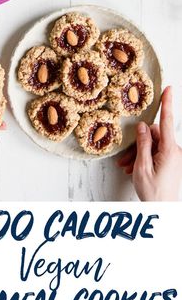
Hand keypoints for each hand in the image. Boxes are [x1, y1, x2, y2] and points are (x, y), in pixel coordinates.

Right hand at [118, 86, 181, 201]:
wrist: (162, 211)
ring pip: (154, 147)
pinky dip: (145, 159)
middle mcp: (175, 152)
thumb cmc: (153, 193)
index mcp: (170, 150)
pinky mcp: (172, 165)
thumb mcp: (142, 167)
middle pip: (155, 136)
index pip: (167, 122)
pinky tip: (133, 169)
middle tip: (124, 158)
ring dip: (139, 154)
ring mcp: (174, 159)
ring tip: (126, 167)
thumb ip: (142, 145)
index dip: (167, 104)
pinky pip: (157, 155)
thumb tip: (143, 127)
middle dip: (138, 144)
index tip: (168, 88)